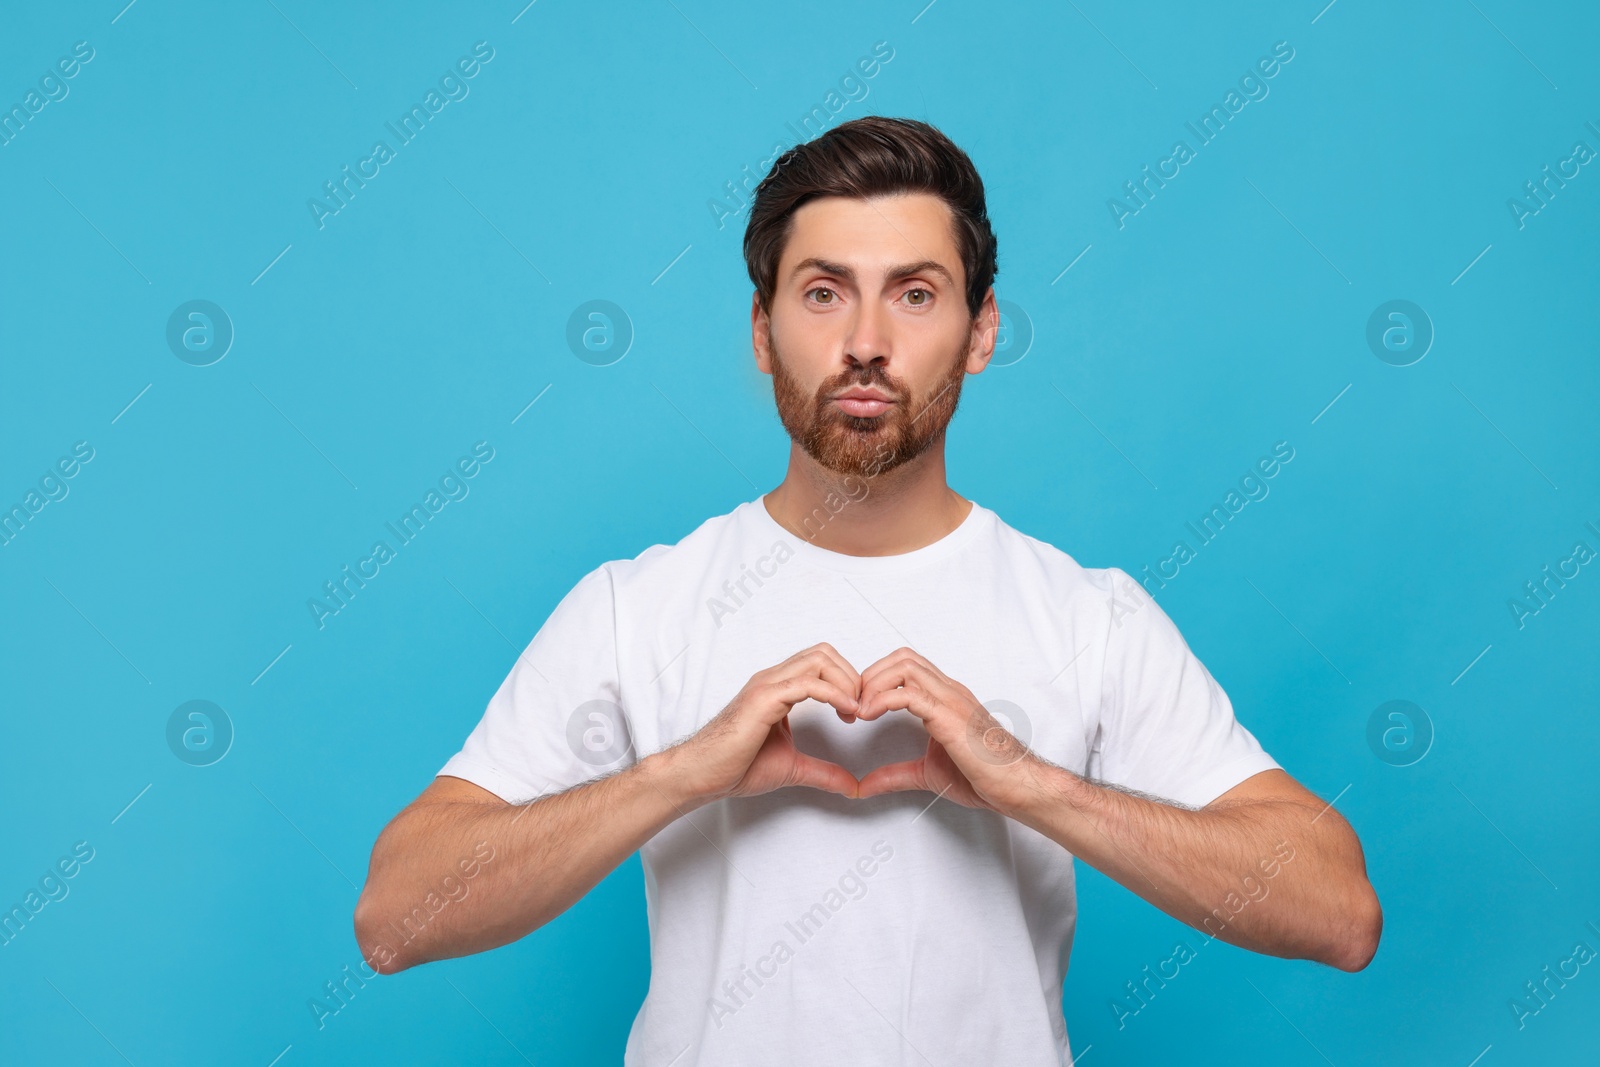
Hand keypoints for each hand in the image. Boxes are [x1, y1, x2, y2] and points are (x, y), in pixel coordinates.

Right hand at [670, 643, 861, 803]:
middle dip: (851, 675)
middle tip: (861, 708)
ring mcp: (767, 685)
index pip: (820, 663)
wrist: (702, 775)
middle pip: (824, 653)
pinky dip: (834, 694)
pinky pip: (808, 683)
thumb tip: (851, 786)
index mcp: (778, 688)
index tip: (857, 711)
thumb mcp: (792, 768)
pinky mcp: (764, 699)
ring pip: (818, 659)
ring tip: (856, 710)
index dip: (846, 681)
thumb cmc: (735, 767)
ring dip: (846, 681)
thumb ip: (823, 772)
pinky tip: (846, 712)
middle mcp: (772, 679)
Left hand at [853, 647, 1034, 810]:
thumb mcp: (927, 773)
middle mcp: (948, 691)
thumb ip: (894, 775)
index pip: (905, 666)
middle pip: (901, 658)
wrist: (1016, 786)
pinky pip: (910, 693)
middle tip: (854, 705)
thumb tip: (863, 786)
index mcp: (945, 698)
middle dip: (870, 676)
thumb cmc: (985, 776)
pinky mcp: (950, 717)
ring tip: (860, 711)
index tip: (858, 706)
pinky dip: (882, 700)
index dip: (876, 680)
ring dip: (873, 684)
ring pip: (904, 666)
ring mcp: (951, 700)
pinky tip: (869, 716)